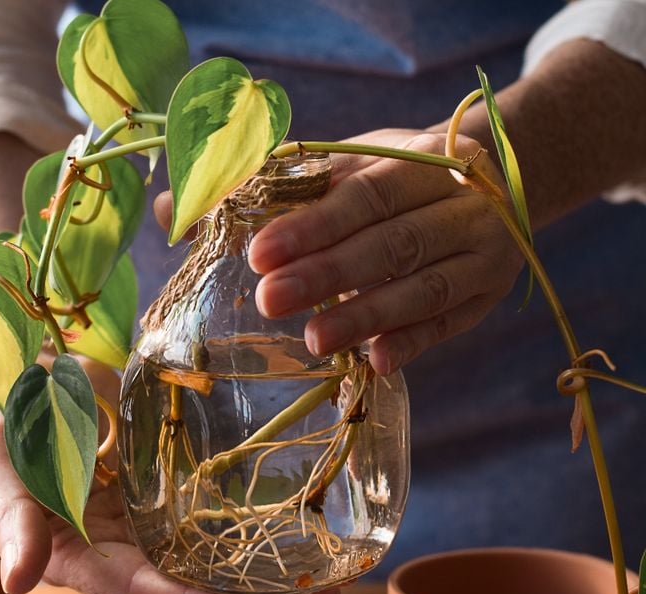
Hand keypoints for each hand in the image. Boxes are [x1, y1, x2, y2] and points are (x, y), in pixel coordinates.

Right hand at [0, 356, 339, 593]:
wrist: (14, 373)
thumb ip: (9, 522)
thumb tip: (15, 584)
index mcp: (76, 558)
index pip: (141, 593)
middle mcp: (118, 546)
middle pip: (191, 581)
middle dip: (256, 592)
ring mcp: (144, 514)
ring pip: (209, 547)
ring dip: (268, 560)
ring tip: (336, 570)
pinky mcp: (161, 479)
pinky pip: (209, 501)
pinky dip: (252, 513)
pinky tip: (300, 513)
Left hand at [157, 130, 523, 375]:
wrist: (494, 179)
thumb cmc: (391, 178)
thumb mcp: (340, 166)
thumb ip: (264, 188)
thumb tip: (171, 210)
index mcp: (416, 161)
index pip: (361, 195)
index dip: (311, 225)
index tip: (257, 254)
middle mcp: (457, 205)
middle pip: (390, 244)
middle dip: (327, 274)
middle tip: (268, 301)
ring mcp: (481, 253)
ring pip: (424, 289)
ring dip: (366, 316)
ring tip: (312, 340)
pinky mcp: (486, 296)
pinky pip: (450, 324)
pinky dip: (414, 343)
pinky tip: (376, 362)